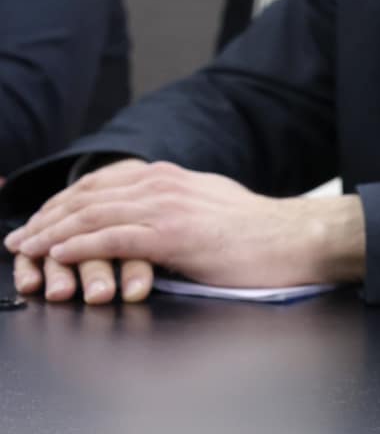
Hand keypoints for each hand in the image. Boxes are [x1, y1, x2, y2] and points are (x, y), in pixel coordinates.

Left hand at [4, 160, 365, 302]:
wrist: (298, 239)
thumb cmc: (259, 234)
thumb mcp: (210, 206)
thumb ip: (177, 206)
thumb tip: (151, 219)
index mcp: (173, 177)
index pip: (103, 182)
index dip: (64, 201)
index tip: (40, 219)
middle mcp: (166, 184)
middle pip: (89, 196)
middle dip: (47, 217)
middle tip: (18, 237)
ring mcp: (169, 207)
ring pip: (93, 215)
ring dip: (52, 234)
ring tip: (27, 249)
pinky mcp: (175, 234)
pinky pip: (114, 237)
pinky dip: (79, 246)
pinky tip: (59, 255)